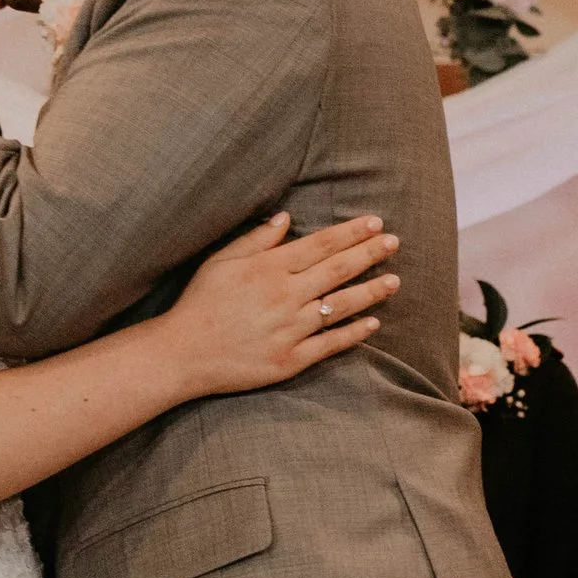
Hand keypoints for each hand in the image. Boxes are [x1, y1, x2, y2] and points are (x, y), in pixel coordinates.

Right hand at [165, 212, 400, 397]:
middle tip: (394, 243)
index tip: (375, 223)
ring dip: (371, 292)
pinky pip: (330, 344)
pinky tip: (373, 323)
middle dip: (369, 254)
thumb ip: (256, 239)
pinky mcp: (290, 359)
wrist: (183, 354)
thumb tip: (286, 218)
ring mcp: (290, 329)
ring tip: (394, 281)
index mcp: (269, 268)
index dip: (351, 232)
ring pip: (341, 306)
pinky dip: (354, 333)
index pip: (321, 245)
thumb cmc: (200, 304)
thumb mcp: (221, 261)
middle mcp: (285, 296)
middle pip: (337, 270)